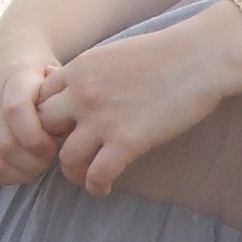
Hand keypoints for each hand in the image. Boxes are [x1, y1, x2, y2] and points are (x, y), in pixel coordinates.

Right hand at [0, 26, 65, 184]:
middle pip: (6, 144)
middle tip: (51, 157)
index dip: (38, 137)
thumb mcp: (57, 73)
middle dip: (34, 160)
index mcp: (12, 78)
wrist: (7, 52)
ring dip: (19, 171)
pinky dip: (5, 175)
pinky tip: (23, 169)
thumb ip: (64, 99)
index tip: (56, 144)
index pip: (16, 110)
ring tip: (38, 164)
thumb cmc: (41, 68)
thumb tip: (72, 131)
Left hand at [37, 4, 241, 197]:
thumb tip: (81, 89)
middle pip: (44, 128)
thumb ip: (92, 72)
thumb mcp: (115, 52)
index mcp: (79, 69)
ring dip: (72, 172)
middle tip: (69, 151)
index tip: (62, 127)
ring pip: (66, 158)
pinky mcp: (127, 141)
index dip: (47, 116)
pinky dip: (96, 187)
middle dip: (52, 143)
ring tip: (84, 176)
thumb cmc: (167, 52)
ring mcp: (102, 119)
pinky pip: (96, 175)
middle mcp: (82, 93)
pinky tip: (103, 189)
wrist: (201, 56)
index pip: (40, 99)